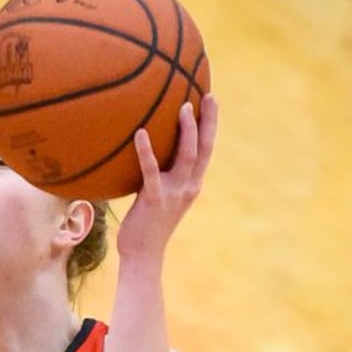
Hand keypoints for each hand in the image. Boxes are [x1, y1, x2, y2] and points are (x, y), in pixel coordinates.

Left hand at [116, 95, 218, 263]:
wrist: (142, 256)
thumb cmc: (145, 228)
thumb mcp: (158, 198)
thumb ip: (159, 177)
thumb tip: (147, 155)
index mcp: (191, 185)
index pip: (206, 150)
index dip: (211, 125)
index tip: (212, 101)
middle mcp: (188, 187)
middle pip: (205, 148)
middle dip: (209, 121)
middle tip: (209, 95)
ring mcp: (173, 193)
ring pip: (187, 156)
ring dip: (188, 130)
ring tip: (183, 106)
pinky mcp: (154, 200)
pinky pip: (151, 171)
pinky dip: (146, 151)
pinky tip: (140, 133)